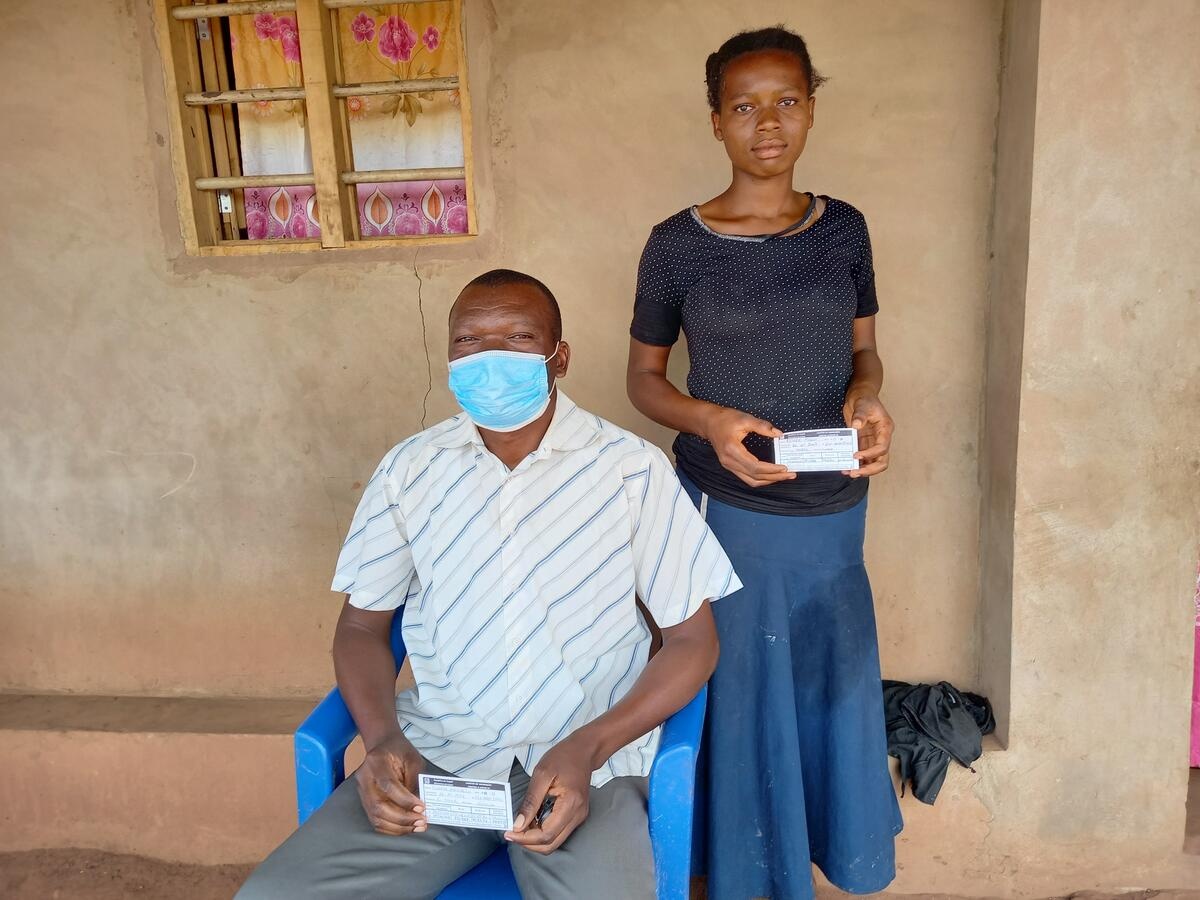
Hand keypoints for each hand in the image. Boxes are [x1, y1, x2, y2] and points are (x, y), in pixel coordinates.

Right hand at [354, 732, 426, 835]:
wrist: (382, 744)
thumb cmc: (399, 750)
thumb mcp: (413, 759)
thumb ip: (415, 780)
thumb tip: (420, 807)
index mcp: (376, 762)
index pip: (388, 785)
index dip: (405, 800)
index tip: (422, 808)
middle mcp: (364, 778)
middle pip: (378, 806)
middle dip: (402, 818)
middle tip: (421, 822)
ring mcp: (361, 791)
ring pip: (375, 817)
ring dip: (398, 827)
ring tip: (417, 827)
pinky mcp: (364, 801)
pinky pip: (375, 820)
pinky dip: (391, 828)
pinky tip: (406, 828)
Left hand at [504, 735, 593, 853]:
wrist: (584, 750)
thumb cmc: (563, 757)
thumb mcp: (542, 774)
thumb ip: (530, 801)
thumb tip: (518, 825)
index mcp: (571, 804)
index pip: (546, 834)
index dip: (525, 839)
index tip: (509, 833)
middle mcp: (578, 815)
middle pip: (551, 844)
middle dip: (529, 843)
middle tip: (512, 833)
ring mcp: (579, 817)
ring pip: (555, 841)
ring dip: (535, 839)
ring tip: (521, 827)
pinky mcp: (576, 815)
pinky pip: (558, 832)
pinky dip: (543, 832)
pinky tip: (532, 821)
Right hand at [701, 406, 795, 487]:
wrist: (709, 422)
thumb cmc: (725, 419)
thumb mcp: (744, 418)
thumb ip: (762, 426)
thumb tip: (778, 434)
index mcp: (732, 450)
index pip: (755, 467)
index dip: (771, 469)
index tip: (785, 467)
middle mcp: (729, 461)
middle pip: (754, 476)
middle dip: (774, 477)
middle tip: (790, 474)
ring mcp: (729, 466)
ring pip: (750, 480)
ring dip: (768, 480)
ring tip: (783, 476)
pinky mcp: (730, 466)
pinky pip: (747, 477)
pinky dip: (760, 478)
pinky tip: (770, 475)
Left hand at [843, 392, 893, 477]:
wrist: (860, 396)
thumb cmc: (865, 399)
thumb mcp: (862, 404)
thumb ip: (860, 415)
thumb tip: (856, 425)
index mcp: (885, 429)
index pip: (882, 447)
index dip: (870, 454)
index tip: (856, 455)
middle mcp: (881, 438)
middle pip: (881, 461)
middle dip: (869, 469)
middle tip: (854, 472)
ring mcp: (872, 443)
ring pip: (873, 463)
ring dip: (862, 470)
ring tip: (848, 472)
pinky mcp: (863, 444)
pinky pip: (863, 458)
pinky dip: (855, 464)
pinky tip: (845, 467)